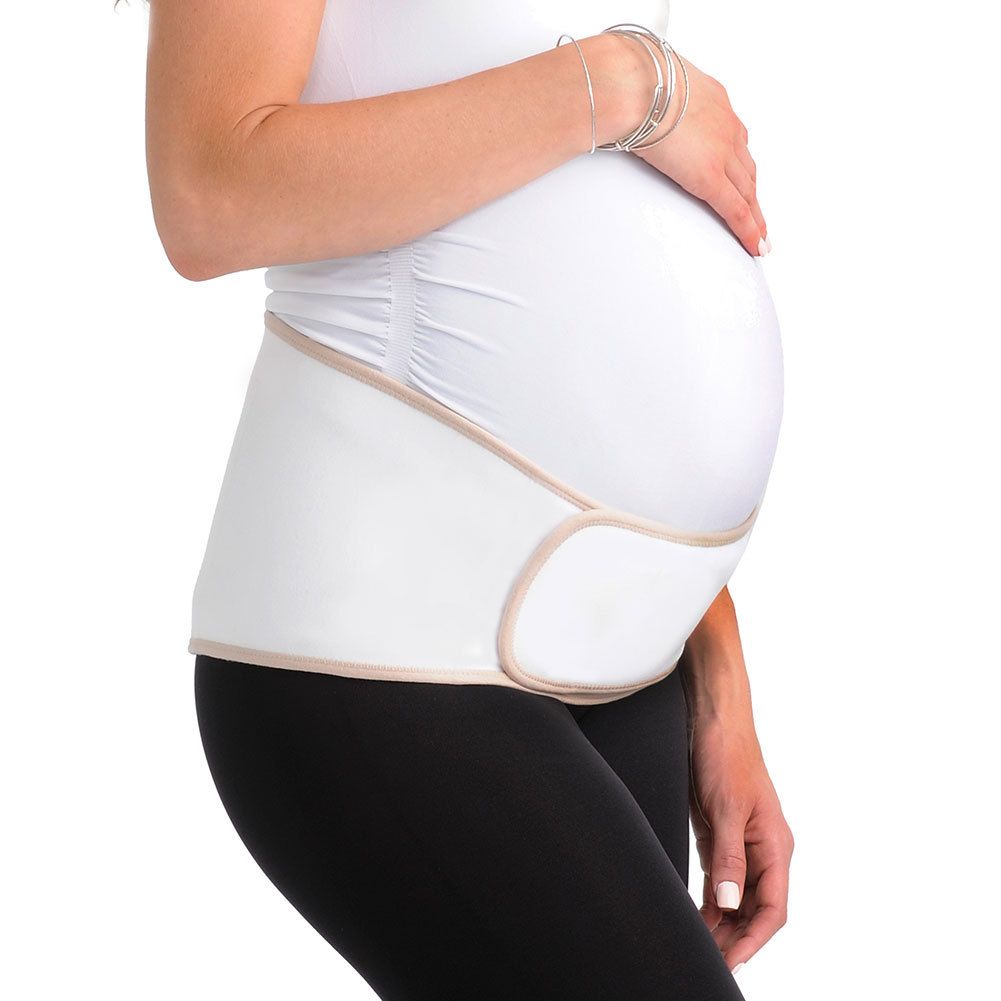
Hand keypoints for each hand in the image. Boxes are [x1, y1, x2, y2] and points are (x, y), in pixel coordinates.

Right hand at [633, 52, 768, 257]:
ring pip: (748, 191)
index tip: (744, 179)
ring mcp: (722, 152)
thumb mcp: (655, 88)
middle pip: (747, 170)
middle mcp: (726, 126)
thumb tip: (639, 111)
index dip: (741, 165)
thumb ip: (657, 104)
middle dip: (753, 194)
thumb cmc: (635, 80)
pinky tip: (756, 245)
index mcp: (714, 101)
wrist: (636, 86)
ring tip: (760, 237)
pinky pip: (736, 210)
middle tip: (759, 216)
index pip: (734, 139)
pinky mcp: (710, 177)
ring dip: (756, 216)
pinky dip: (749, 230)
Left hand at [687, 705, 793, 969]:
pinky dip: (712, 903)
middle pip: (756, 909)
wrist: (713, 719)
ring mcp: (743, 844)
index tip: (731, 962)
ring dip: (722, 924)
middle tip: (709, 962)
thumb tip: (730, 905)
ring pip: (738, 898)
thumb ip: (729, 858)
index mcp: (775, 845)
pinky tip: (697, 919)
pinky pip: (722, 881)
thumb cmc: (726, 755)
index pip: (773, 908)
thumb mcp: (726, 808)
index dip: (753, 939)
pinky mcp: (723, 836)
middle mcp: (764, 850)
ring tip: (700, 948)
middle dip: (736, 939)